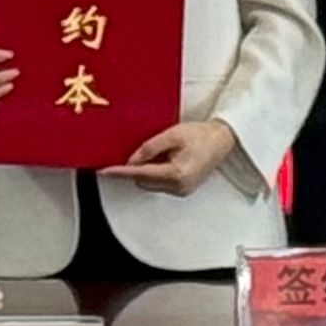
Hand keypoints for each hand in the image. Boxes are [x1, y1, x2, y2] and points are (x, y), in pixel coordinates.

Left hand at [108, 119, 239, 194]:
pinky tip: (163, 158)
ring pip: (150, 183)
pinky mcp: (182, 189)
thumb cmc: (200, 135)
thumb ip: (150, 147)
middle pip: (143, 181)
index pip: (140, 173)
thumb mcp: (173, 134)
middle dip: (135, 168)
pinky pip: (160, 183)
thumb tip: (131, 159)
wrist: (221, 141)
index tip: (104, 170)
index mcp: (176, 174)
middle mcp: (178, 187)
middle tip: (137, 149)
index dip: (120, 172)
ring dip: (146, 170)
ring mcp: (181, 191)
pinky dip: (155, 172)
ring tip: (159, 150)